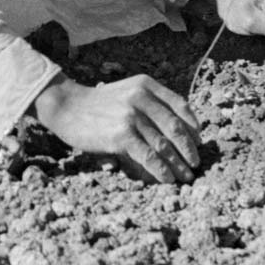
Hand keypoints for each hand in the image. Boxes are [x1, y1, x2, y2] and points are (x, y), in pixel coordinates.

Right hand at [32, 72, 200, 184]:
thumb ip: (149, 102)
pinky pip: (148, 156)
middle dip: (189, 149)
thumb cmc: (97, 103)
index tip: (198, 142)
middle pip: (176, 128)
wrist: (66, 106)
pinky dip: (161, 169)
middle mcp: (141, 98)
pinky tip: (167, 179)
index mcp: (146, 85)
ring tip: (186, 177)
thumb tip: (178, 129)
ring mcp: (131, 116)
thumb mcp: (126, 92)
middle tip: (196, 164)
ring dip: (179, 164)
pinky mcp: (120, 135)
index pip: (180, 106)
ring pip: (164, 145)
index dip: (193, 127)